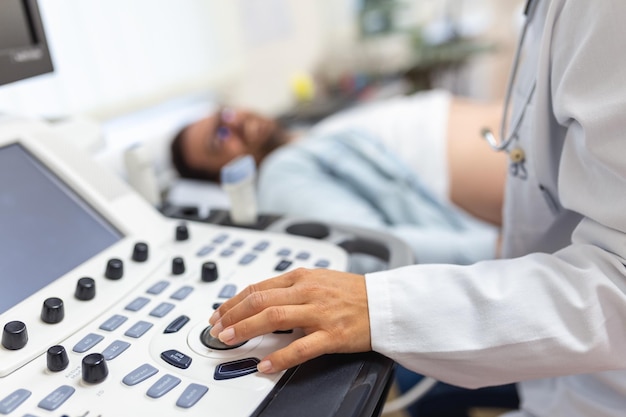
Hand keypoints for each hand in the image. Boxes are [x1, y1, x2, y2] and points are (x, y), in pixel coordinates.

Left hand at [208, 268, 371, 372]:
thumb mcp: (318, 279)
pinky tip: (265, 364)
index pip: (258, 288)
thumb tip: (261, 298)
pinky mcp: (332, 335)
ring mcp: (319, 313)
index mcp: (302, 277)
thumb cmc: (352, 293)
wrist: (384, 303)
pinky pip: (300, 348)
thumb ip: (290, 288)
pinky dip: (279, 357)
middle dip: (232, 316)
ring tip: (229, 341)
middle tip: (217, 329)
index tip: (220, 313)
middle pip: (259, 301)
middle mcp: (307, 291)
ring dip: (245, 330)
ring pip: (273, 318)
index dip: (233, 302)